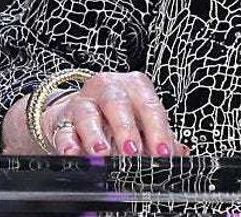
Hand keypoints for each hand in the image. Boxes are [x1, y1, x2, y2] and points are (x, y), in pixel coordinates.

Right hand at [43, 71, 188, 156]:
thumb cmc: (117, 114)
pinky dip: (68, 143)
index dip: (158, 131)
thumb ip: (159, 136)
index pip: (150, 106)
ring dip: (95, 135)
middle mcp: (109, 88)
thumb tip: (179, 154)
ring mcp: (83, 102)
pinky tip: (74, 154)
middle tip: (133, 152)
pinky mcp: (62, 119)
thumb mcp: (142, 119)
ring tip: (102, 153)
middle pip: (118, 104)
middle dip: (126, 129)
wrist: (79, 110)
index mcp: (136, 86)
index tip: (163, 153)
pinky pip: (64, 131)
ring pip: (88, 114)